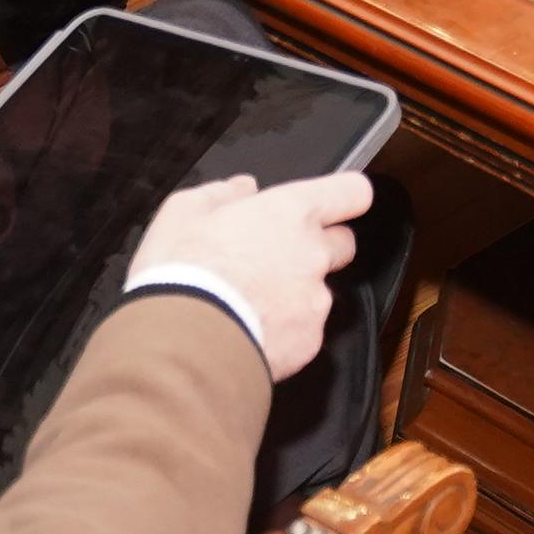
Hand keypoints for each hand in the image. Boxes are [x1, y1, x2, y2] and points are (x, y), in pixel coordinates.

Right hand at [134, 171, 375, 379]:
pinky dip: (285, 332)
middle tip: (275, 260)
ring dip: (296, 294)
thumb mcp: (183, 213)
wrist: (180, 344)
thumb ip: (221, 193)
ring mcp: (315, 300)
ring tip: (249, 305)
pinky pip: (305, 331)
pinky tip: (250, 332)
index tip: (335, 205)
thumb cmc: (181, 274)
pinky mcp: (309, 342)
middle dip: (318, 248)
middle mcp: (313, 254)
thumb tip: (243, 189)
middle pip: (342, 244)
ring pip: (319, 291)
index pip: (352, 192)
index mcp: (291, 213)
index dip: (345, 197)